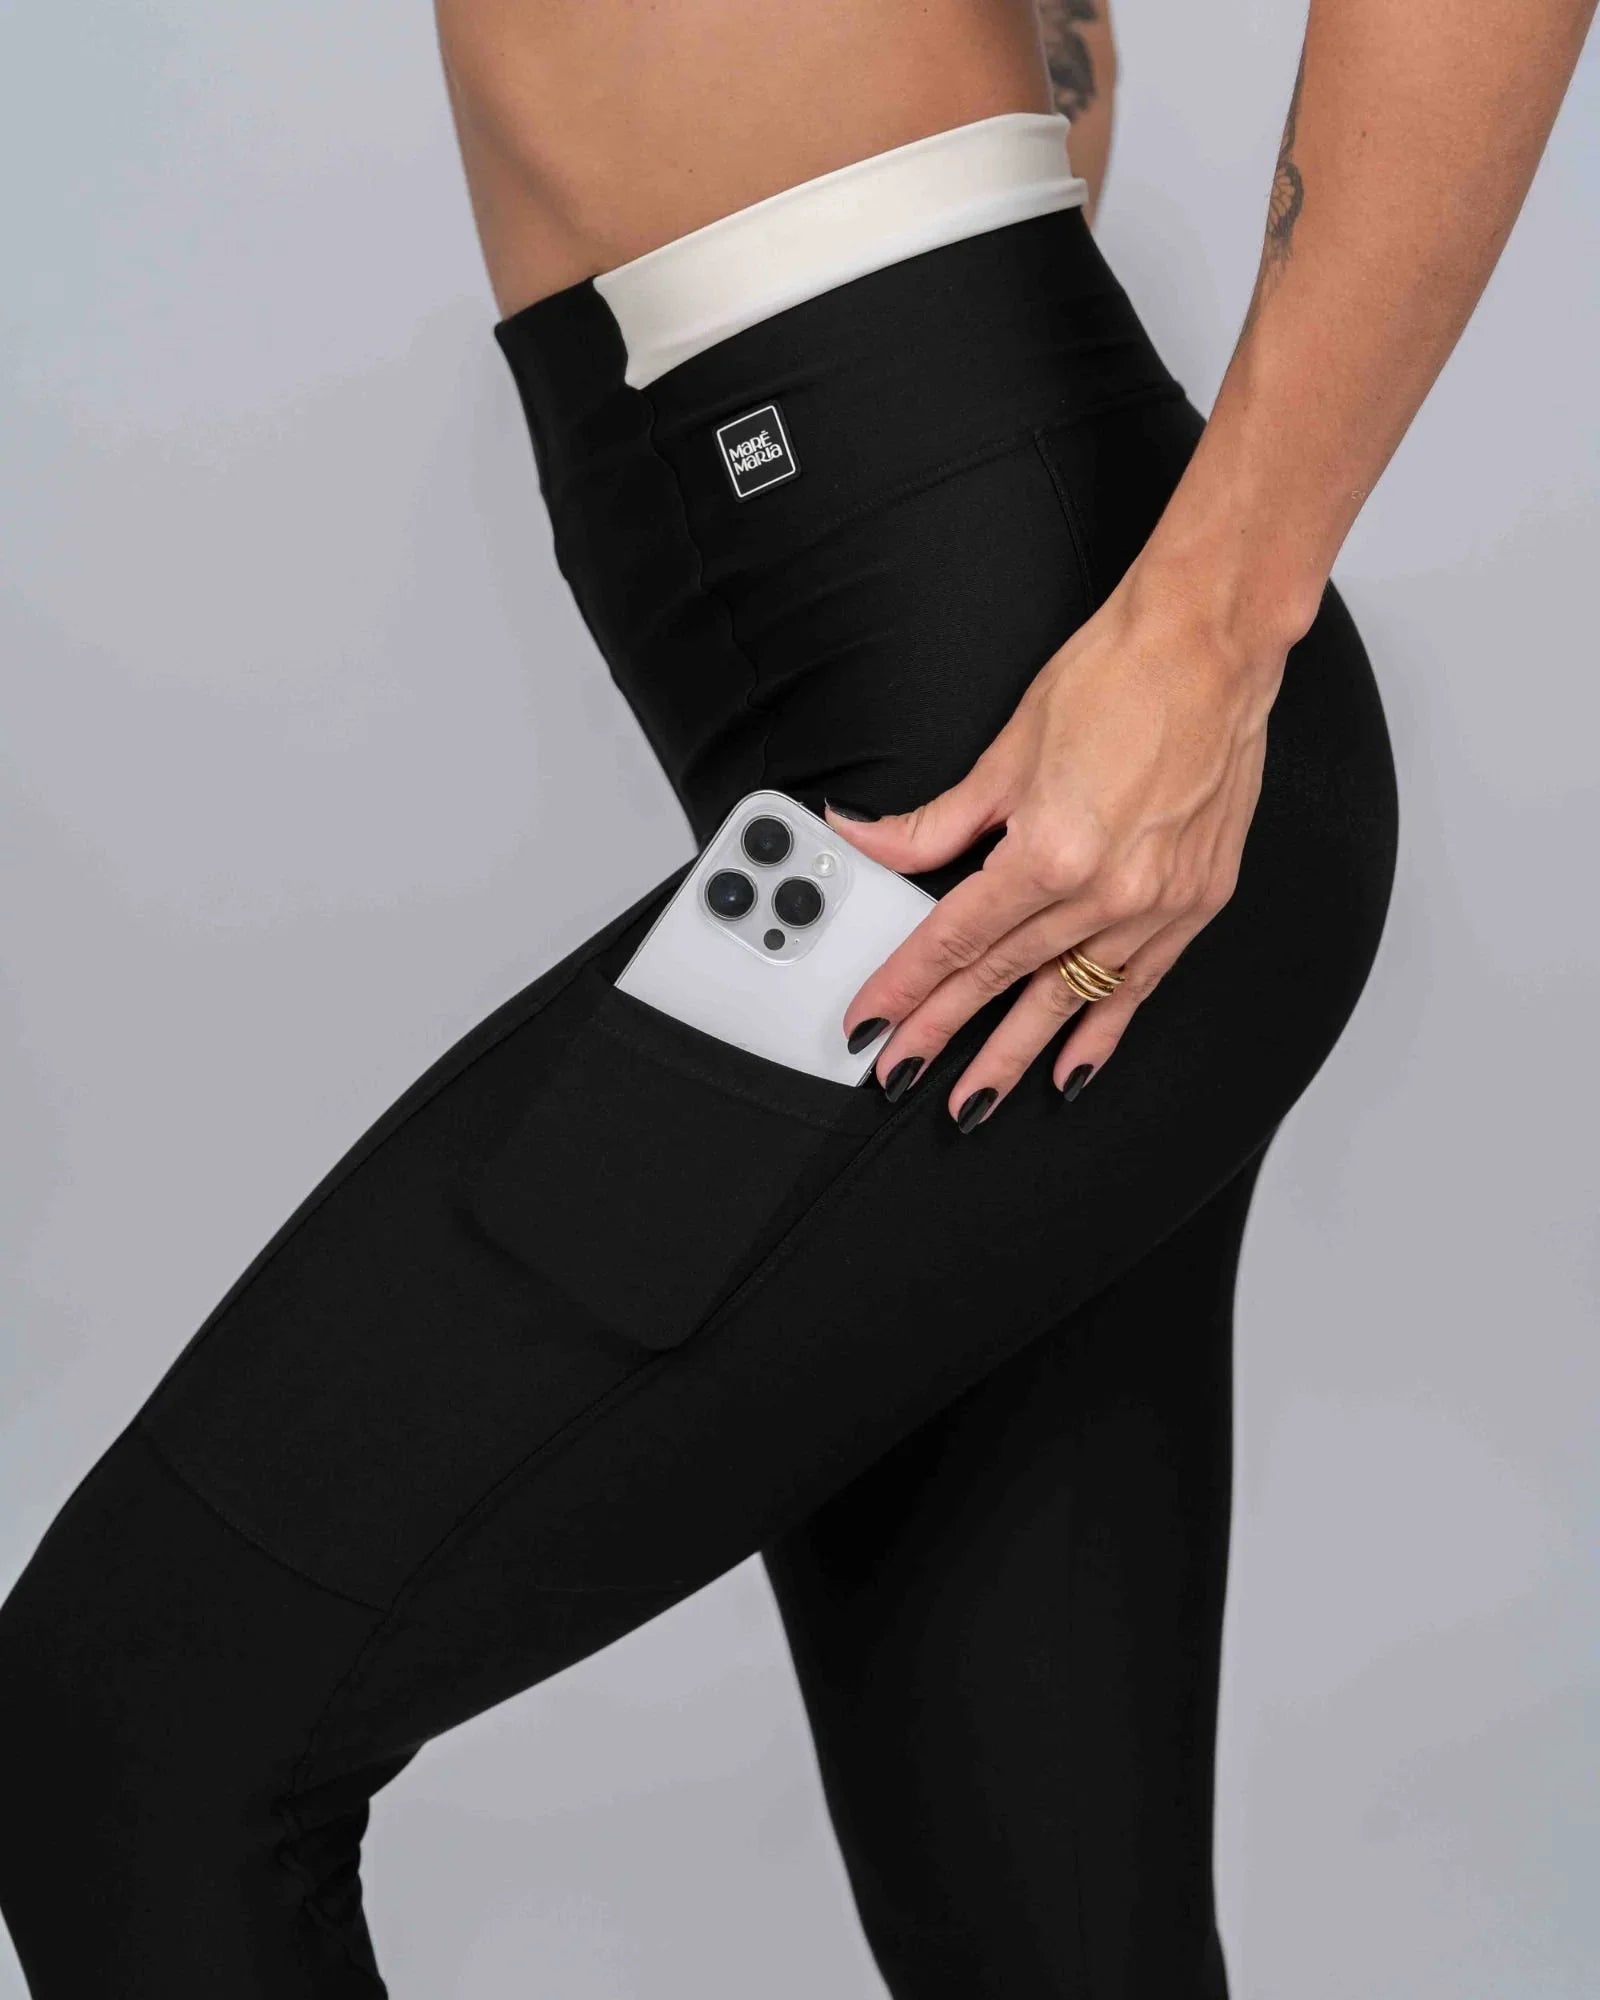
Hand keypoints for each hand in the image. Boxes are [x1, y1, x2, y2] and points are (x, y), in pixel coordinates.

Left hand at [828, 564, 1287, 1127]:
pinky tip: (1071, 1069)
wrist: (1211, 647)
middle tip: (899, 1073)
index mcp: (1050, 853)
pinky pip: (1138, 987)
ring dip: (1015, 1053)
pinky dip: (1101, 1031)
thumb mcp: (1005, 753)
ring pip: (1067, 998)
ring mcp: (1157, 904)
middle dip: (943, 1031)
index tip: (873, 1021)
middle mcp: (1107, 891)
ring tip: (973, 1099)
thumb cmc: (1118, 679)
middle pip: (1001, 977)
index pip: (955, 939)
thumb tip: (871, 842)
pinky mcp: (1196, 902)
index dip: (906, 986)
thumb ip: (936, 824)